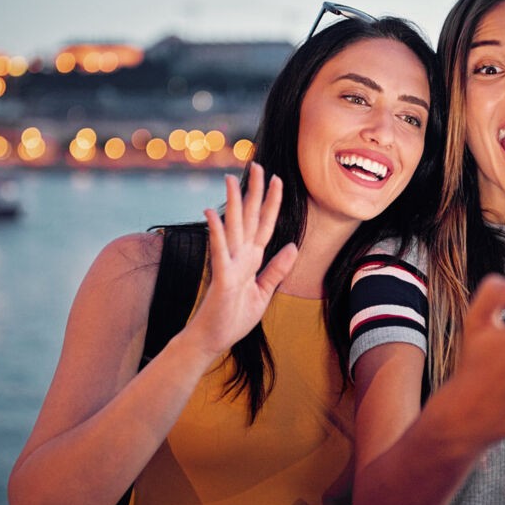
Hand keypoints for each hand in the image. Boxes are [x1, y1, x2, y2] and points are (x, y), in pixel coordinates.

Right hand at [189, 163, 297, 354]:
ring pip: (233, 227)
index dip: (273, 202)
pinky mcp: (221, 277)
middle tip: (257, 165)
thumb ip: (277, 269)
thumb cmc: (234, 317)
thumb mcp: (264, 293)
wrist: (213, 339)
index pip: (266, 225)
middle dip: (254, 192)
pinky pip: (219, 251)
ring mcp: (230, 264)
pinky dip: (216, 232)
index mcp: (252, 259)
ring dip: (233, 203)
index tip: (279, 180)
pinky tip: (212, 212)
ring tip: (231, 178)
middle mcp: (240, 256)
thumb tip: (293, 245)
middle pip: (250, 218)